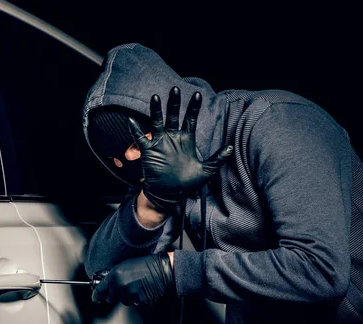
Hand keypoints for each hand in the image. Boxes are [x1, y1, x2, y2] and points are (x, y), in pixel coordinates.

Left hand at [92, 253, 173, 304]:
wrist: (161, 269)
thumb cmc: (144, 264)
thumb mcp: (124, 265)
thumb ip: (114, 276)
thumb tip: (108, 284)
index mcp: (115, 276)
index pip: (100, 290)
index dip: (97, 295)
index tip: (95, 298)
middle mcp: (120, 287)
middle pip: (111, 298)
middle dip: (115, 295)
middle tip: (123, 288)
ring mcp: (130, 295)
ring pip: (123, 301)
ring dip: (127, 296)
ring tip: (136, 286)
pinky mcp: (139, 301)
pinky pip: (134, 302)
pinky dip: (137, 298)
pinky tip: (142, 290)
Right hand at [128, 87, 232, 209]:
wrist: (169, 194)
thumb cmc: (187, 183)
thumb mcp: (206, 171)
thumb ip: (218, 159)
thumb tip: (231, 148)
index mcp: (186, 140)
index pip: (190, 119)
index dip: (193, 107)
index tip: (197, 95)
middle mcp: (173, 137)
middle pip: (173, 115)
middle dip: (174, 103)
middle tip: (175, 89)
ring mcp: (160, 142)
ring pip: (157, 122)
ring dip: (156, 110)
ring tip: (156, 98)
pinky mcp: (149, 150)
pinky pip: (140, 138)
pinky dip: (136, 130)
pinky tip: (132, 121)